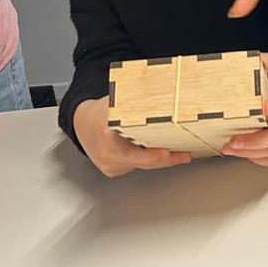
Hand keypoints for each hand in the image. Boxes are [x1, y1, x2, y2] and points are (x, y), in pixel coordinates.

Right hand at [73, 97, 191, 176]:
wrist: (82, 124)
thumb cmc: (100, 111)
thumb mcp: (116, 102)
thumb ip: (135, 105)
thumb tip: (163, 96)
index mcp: (105, 132)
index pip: (130, 148)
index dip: (150, 153)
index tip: (166, 152)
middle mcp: (106, 153)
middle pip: (141, 160)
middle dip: (166, 158)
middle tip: (185, 155)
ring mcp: (109, 164)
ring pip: (141, 165)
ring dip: (160, 159)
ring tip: (181, 154)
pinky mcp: (113, 170)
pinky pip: (136, 166)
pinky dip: (149, 159)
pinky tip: (164, 154)